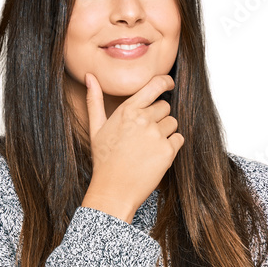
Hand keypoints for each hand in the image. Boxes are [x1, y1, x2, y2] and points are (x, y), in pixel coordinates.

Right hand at [82, 72, 183, 221]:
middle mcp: (143, 120)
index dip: (166, 82)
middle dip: (159, 117)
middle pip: (165, 107)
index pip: (155, 85)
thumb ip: (94, 100)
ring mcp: (156, 136)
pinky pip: (178, 139)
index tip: (170, 84)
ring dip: (165, 132)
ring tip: (148, 147)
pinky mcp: (167, 152)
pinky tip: (156, 156)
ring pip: (173, 123)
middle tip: (145, 135)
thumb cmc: (104, 161)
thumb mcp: (95, 128)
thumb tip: (89, 76)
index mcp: (127, 110)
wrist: (113, 190)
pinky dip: (172, 146)